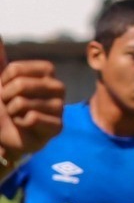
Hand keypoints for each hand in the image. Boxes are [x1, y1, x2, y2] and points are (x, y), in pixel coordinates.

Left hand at [0, 38, 65, 166]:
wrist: (4, 132)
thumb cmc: (3, 104)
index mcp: (46, 72)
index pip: (16, 69)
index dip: (3, 80)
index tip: (5, 88)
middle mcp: (57, 87)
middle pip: (20, 84)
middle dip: (5, 97)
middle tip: (10, 104)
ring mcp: (59, 107)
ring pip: (23, 103)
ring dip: (11, 112)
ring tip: (17, 116)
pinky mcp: (58, 126)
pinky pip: (32, 118)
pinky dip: (21, 123)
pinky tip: (25, 126)